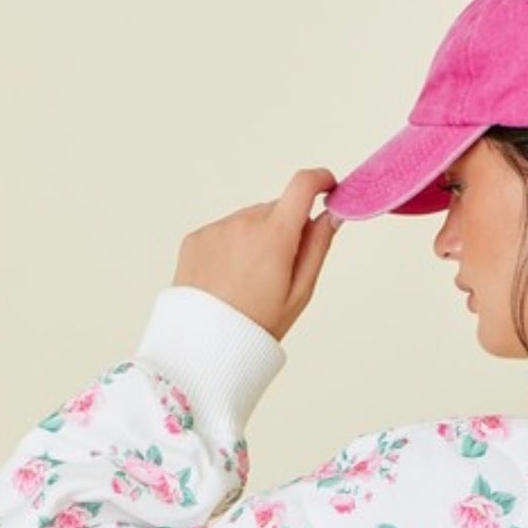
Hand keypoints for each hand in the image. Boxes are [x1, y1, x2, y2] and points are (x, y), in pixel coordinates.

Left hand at [171, 167, 343, 343]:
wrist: (205, 346)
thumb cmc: (257, 326)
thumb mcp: (299, 293)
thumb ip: (317, 247)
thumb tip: (331, 215)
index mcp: (274, 236)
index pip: (302, 186)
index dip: (320, 180)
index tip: (328, 187)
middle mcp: (243, 223)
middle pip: (274, 210)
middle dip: (284, 229)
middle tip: (279, 271)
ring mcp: (216, 229)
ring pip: (248, 221)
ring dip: (255, 239)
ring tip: (249, 281)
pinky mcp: (196, 237)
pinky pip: (223, 232)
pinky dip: (231, 248)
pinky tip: (228, 279)